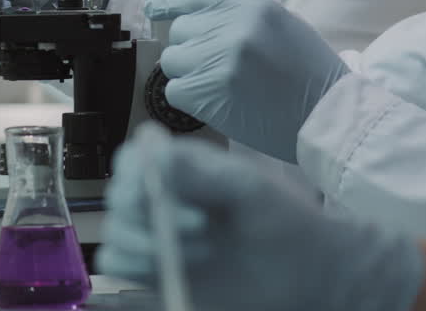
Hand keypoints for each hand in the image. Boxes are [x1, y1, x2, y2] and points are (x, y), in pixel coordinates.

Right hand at [97, 126, 425, 310]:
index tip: (161, 193)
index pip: (133, 159)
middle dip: (149, 216)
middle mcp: (163, 198)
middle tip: (199, 228)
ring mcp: (157, 236)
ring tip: (201, 253)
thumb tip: (153, 152)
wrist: (310, 274)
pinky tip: (175, 271)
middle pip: (118, 199)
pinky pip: (119, 268)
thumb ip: (201, 172)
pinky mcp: (157, 272)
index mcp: (182, 167)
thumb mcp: (249, 189)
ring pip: (115, 235)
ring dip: (146, 246)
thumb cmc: (286, 221)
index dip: (137, 175)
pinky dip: (134, 269)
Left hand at [146, 0, 349, 162]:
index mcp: (254, 8)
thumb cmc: (310, 77)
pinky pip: (175, 91)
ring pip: (172, 62)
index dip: (169, 3)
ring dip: (188, 77)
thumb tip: (199, 23)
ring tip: (219, 90)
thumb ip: (241, 20)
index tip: (153, 9)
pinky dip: (189, 101)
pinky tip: (215, 105)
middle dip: (191, 52)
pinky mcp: (210, 92)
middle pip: (180, 33)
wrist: (330, 118)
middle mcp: (234, 28)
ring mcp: (220, 59)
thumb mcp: (283, 28)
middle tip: (216, 71)